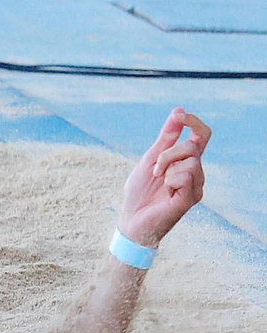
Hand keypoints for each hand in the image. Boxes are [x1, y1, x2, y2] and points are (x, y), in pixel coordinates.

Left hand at [119, 108, 208, 246]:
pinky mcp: (191, 198)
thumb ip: (165, 138)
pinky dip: (169, 181)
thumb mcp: (150, 159)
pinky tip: (165, 193)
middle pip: (192, 146)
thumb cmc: (139, 193)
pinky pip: (185, 176)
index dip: (194, 122)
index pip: (202, 136)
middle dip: (168, 154)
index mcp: (187, 162)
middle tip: (155, 170)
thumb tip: (178, 111)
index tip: (179, 115)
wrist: (131, 221)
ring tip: (159, 183)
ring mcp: (196, 186)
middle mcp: (196, 172)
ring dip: (167, 168)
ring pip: (190, 161)